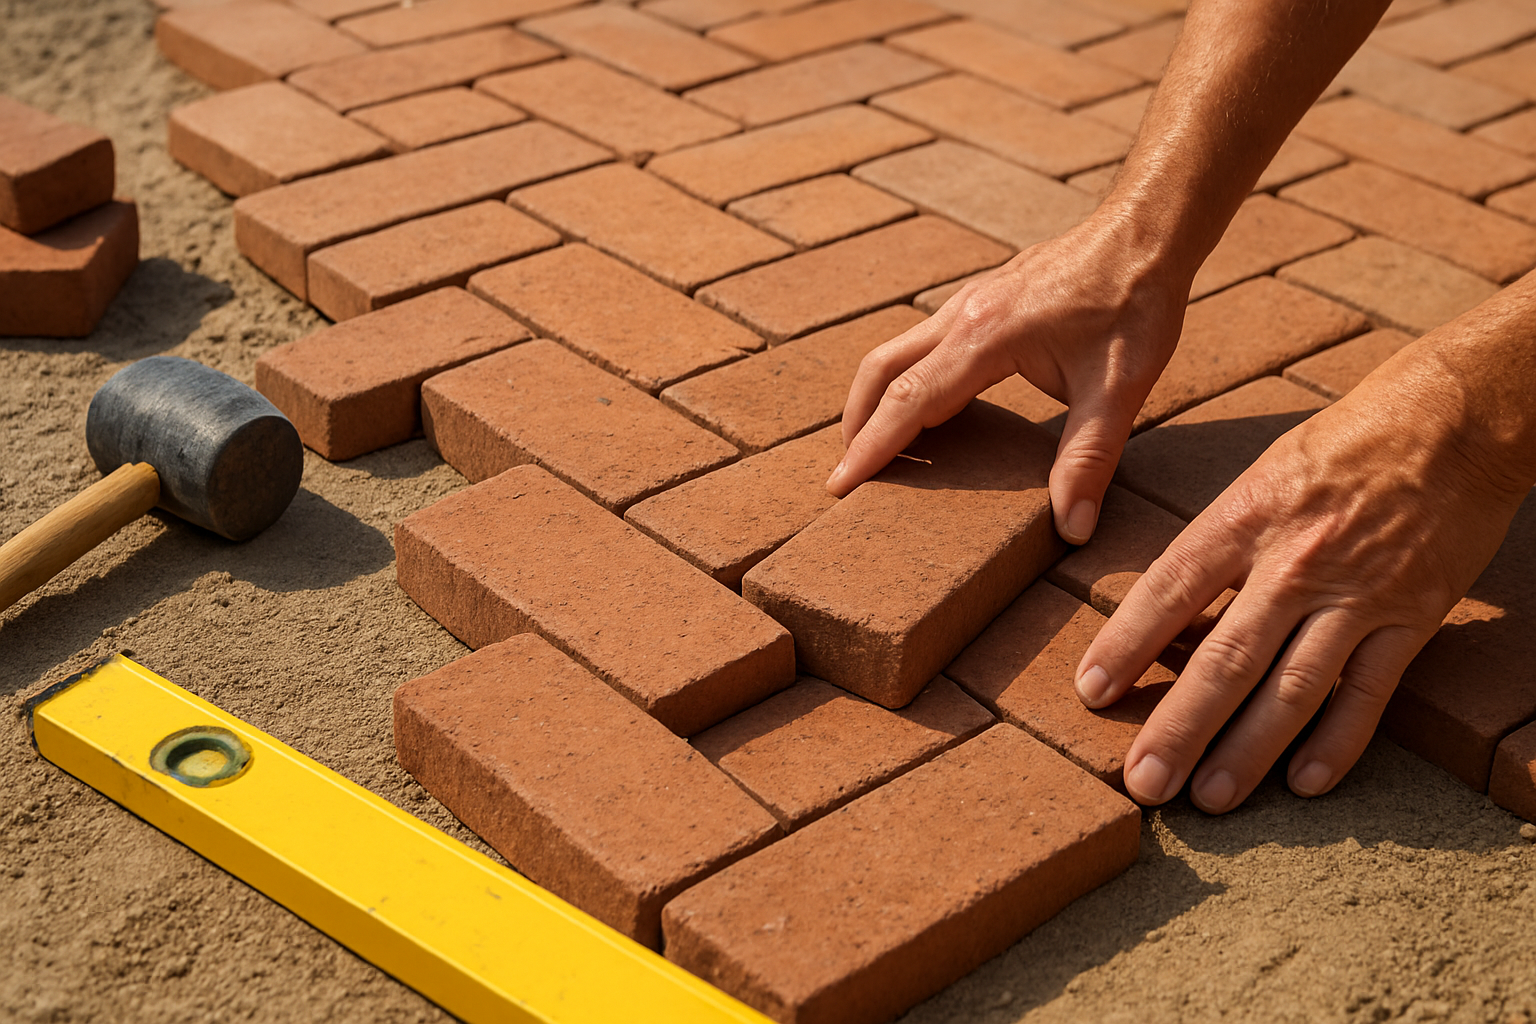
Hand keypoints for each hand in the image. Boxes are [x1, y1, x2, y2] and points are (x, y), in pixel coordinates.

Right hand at [827, 210, 1189, 543]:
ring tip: (876, 448)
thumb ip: (1089, 459)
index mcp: (984, 338)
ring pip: (896, 352)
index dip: (871, 448)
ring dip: (876, 400)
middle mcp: (962, 315)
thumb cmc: (1135, 303)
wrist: (1146, 232)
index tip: (839, 486)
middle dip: (856, 425)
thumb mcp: (1121, 389)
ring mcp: (968, 302)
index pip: (907, 401)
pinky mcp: (982, 300)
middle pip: (880, 371)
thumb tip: (1074, 528)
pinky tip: (928, 408)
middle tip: (849, 476)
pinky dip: (904, 380)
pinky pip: (923, 343)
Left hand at [1077, 337, 1531, 811]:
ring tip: (1210, 797)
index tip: (1090, 691)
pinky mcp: (1413, 617)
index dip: (1127, 643)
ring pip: (1292, 687)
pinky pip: (1368, 692)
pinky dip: (1338, 742)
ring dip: (1248, 749)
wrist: (1453, 419)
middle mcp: (1296, 559)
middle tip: (1143, 781)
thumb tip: (1169, 623)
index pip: (1171, 588)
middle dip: (1179, 724)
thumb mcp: (1260, 478)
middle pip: (1227, 656)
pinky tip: (1305, 783)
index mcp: (1246, 516)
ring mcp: (1357, 593)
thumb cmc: (1340, 447)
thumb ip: (1217, 548)